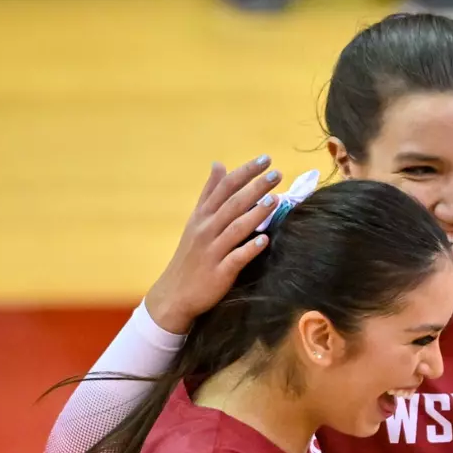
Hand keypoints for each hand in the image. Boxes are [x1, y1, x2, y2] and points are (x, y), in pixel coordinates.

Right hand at [144, 157, 281, 331]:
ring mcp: (212, 251)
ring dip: (255, 214)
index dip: (245, 172)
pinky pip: (235, 258)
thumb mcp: (196, 220)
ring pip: (235, 229)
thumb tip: (219, 164)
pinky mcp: (219, 273)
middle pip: (232, 204)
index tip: (265, 159)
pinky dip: (249, 249)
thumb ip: (210, 193)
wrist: (174, 293)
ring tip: (276, 200)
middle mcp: (206, 230)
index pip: (224, 188)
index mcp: (202, 216)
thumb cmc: (191, 255)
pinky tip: (264, 241)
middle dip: (255, 187)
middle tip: (277, 174)